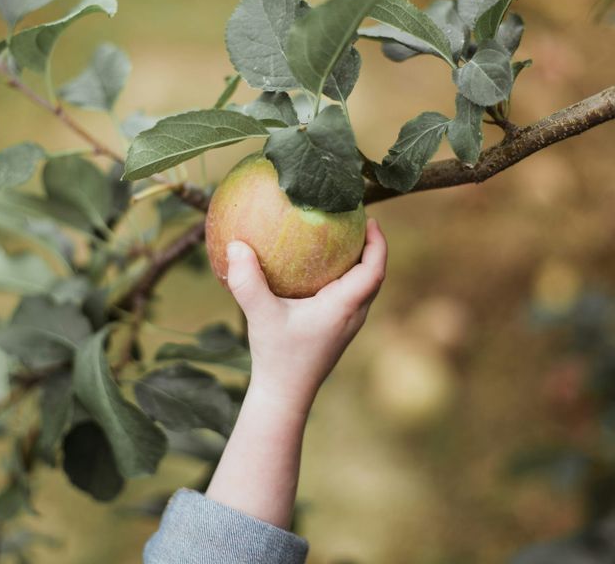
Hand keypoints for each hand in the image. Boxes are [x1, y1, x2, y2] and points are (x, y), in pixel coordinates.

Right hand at [226, 218, 387, 413]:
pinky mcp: (336, 331)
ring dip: (358, 264)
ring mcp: (346, 325)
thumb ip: (247, 281)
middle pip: (373, 275)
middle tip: (355, 222)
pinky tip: (316, 270)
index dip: (378, 243)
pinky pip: (347, 297)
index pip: (374, 270)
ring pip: (362, 288)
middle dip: (370, 248)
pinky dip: (342, 278)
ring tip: (340, 240)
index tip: (370, 220)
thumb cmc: (277, 357)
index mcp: (344, 306)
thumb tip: (236, 245)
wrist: (283, 396)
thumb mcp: (260, 315)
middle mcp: (352, 315)